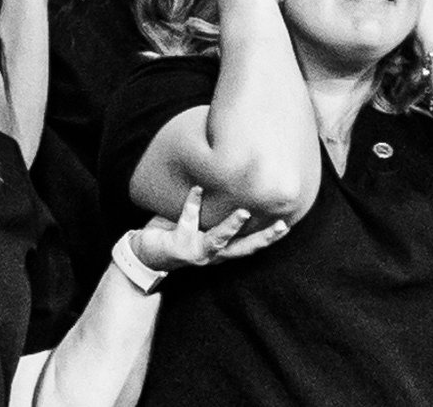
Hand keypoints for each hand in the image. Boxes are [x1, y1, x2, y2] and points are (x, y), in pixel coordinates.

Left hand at [131, 185, 290, 273]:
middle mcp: (213, 255)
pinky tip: (196, 188)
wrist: (143, 255)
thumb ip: (210, 210)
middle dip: (265, 238)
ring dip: (231, 226)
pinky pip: (187, 221)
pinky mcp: (180, 247)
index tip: (289, 224)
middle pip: (244, 249)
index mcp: (220, 250)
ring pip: (219, 240)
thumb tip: (227, 178)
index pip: (250, 244)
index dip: (269, 237)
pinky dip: (192, 204)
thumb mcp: (196, 224)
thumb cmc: (174, 233)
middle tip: (283, 225)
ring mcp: (197, 253)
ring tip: (243, 211)